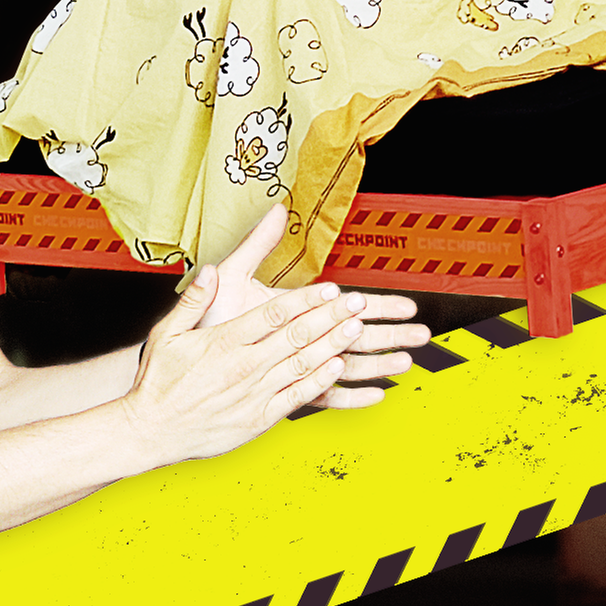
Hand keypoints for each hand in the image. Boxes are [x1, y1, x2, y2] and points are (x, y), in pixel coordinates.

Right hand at [122, 262, 374, 462]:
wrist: (152, 431)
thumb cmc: (159, 381)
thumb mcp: (167, 333)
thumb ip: (194, 300)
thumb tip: (210, 270)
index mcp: (224, 341)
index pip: (275, 313)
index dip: (307, 299)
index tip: (330, 288)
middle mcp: (244, 366)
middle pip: (297, 335)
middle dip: (331, 316)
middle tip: (357, 300)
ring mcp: (254, 393)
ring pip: (303, 364)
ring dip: (334, 344)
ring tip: (358, 328)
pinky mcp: (259, 418)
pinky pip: (297, 397)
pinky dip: (320, 381)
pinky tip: (339, 368)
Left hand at [195, 205, 428, 405]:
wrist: (183, 355)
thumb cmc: (206, 316)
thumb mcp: (232, 274)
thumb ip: (259, 244)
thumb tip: (278, 209)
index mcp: (294, 309)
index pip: (345, 306)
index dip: (378, 305)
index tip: (407, 303)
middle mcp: (299, 337)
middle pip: (356, 335)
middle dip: (390, 334)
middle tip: (422, 333)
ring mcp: (294, 363)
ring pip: (346, 364)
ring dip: (377, 363)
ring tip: (406, 362)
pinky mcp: (285, 388)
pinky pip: (323, 395)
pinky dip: (349, 395)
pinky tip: (376, 396)